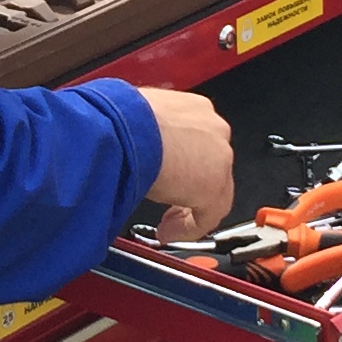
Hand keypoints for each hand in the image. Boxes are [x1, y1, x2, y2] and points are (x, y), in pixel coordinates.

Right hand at [138, 87, 234, 242]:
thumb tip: (132, 143)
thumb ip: (147, 133)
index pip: (198, 142)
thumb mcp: (137, 120)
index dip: (184, 166)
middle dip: (190, 188)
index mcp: (195, 109)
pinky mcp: (214, 187)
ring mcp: (219, 157)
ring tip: (166, 224)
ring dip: (188, 210)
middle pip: (210, 167)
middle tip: (169, 205)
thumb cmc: (122, 120)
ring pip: (213, 192)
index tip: (169, 180)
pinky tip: (167, 232)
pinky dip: (187, 229)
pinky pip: (207, 216)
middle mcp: (213, 129)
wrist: (127, 129)